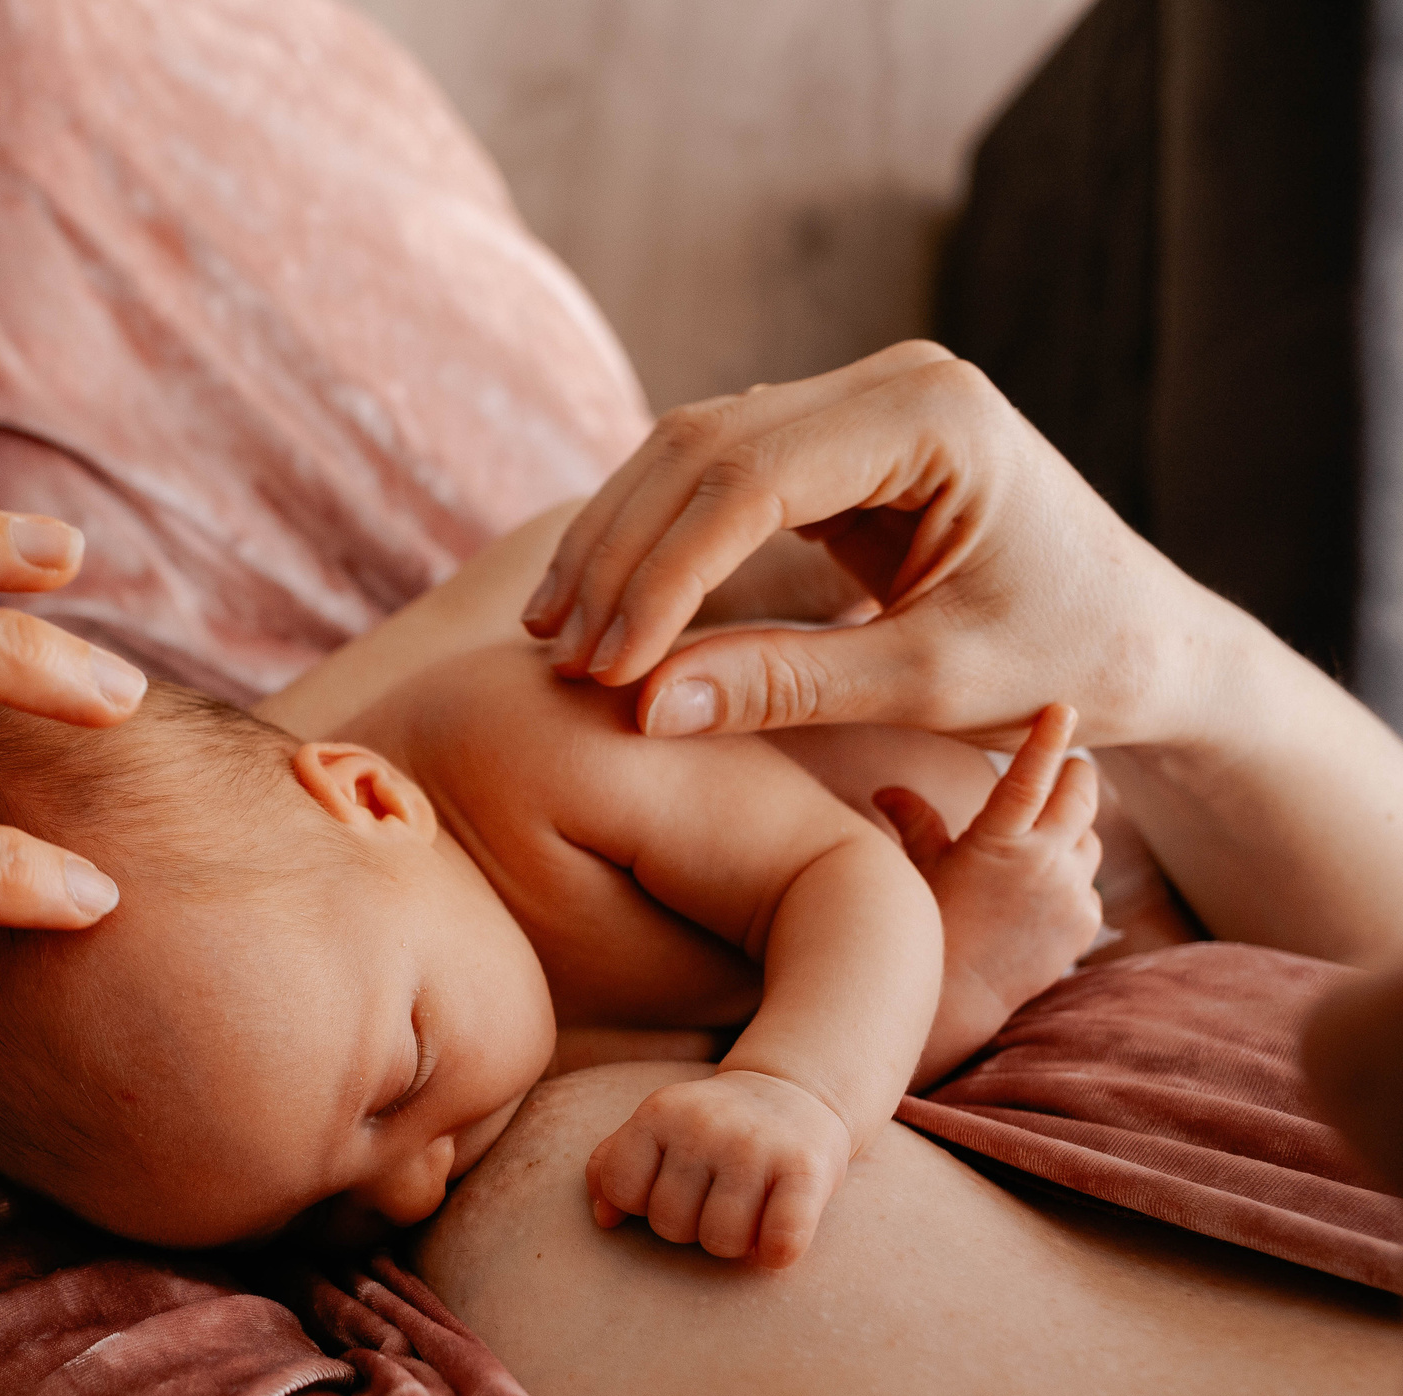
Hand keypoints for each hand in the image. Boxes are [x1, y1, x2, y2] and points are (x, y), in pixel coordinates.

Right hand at [518, 341, 1233, 749]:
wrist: (1146, 643)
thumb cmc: (1070, 665)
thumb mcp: (930, 686)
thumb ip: (785, 686)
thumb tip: (639, 706)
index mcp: (935, 415)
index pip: (750, 479)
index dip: (660, 575)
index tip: (604, 668)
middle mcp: (892, 379)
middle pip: (702, 447)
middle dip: (619, 556)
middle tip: (558, 658)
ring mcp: (861, 401)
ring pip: (690, 451)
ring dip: (618, 544)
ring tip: (557, 638)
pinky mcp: (838, 441)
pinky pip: (715, 476)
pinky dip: (652, 542)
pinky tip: (602, 607)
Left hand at [584, 1069, 852, 1267]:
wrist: (794, 1093)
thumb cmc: (710, 1129)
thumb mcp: (655, 1129)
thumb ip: (613, 1165)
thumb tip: (603, 1219)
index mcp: (658, 1113)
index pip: (621, 1187)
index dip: (641, 1203)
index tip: (668, 1189)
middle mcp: (703, 1125)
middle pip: (669, 1224)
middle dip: (689, 1226)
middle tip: (714, 1202)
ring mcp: (755, 1146)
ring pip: (720, 1240)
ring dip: (734, 1242)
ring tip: (746, 1214)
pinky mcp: (805, 1169)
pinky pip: (780, 1240)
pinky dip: (775, 1253)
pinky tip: (775, 1240)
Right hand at [877, 706, 1103, 1085]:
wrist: (955, 1003)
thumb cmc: (925, 928)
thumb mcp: (917, 870)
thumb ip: (914, 822)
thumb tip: (888, 790)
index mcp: (998, 841)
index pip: (1032, 774)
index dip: (1048, 735)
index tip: (1063, 707)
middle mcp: (1045, 862)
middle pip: (1083, 793)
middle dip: (1076, 773)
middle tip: (1067, 765)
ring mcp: (1071, 893)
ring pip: (1090, 836)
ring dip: (1072, 828)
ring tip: (1042, 836)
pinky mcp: (1085, 923)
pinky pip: (1088, 883)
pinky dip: (1070, 877)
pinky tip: (1038, 893)